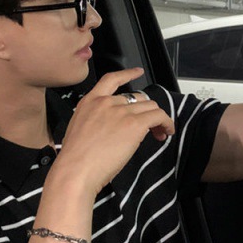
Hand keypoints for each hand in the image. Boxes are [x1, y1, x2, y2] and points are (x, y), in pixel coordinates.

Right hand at [53, 67, 175, 195]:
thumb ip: (98, 120)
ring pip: (150, 107)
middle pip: (138, 98)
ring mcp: (120, 112)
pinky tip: (167, 132)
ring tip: (159, 134)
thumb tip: (115, 127)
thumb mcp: (80, 129)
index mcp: (90, 102)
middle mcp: (106, 102)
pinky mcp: (134, 124)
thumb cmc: (75, 160)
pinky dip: (167, 123)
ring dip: (158, 119)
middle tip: (151, 128)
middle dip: (147, 112)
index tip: (138, 72)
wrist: (76, 170)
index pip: (112, 79)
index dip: (128, 74)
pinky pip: (159, 117)